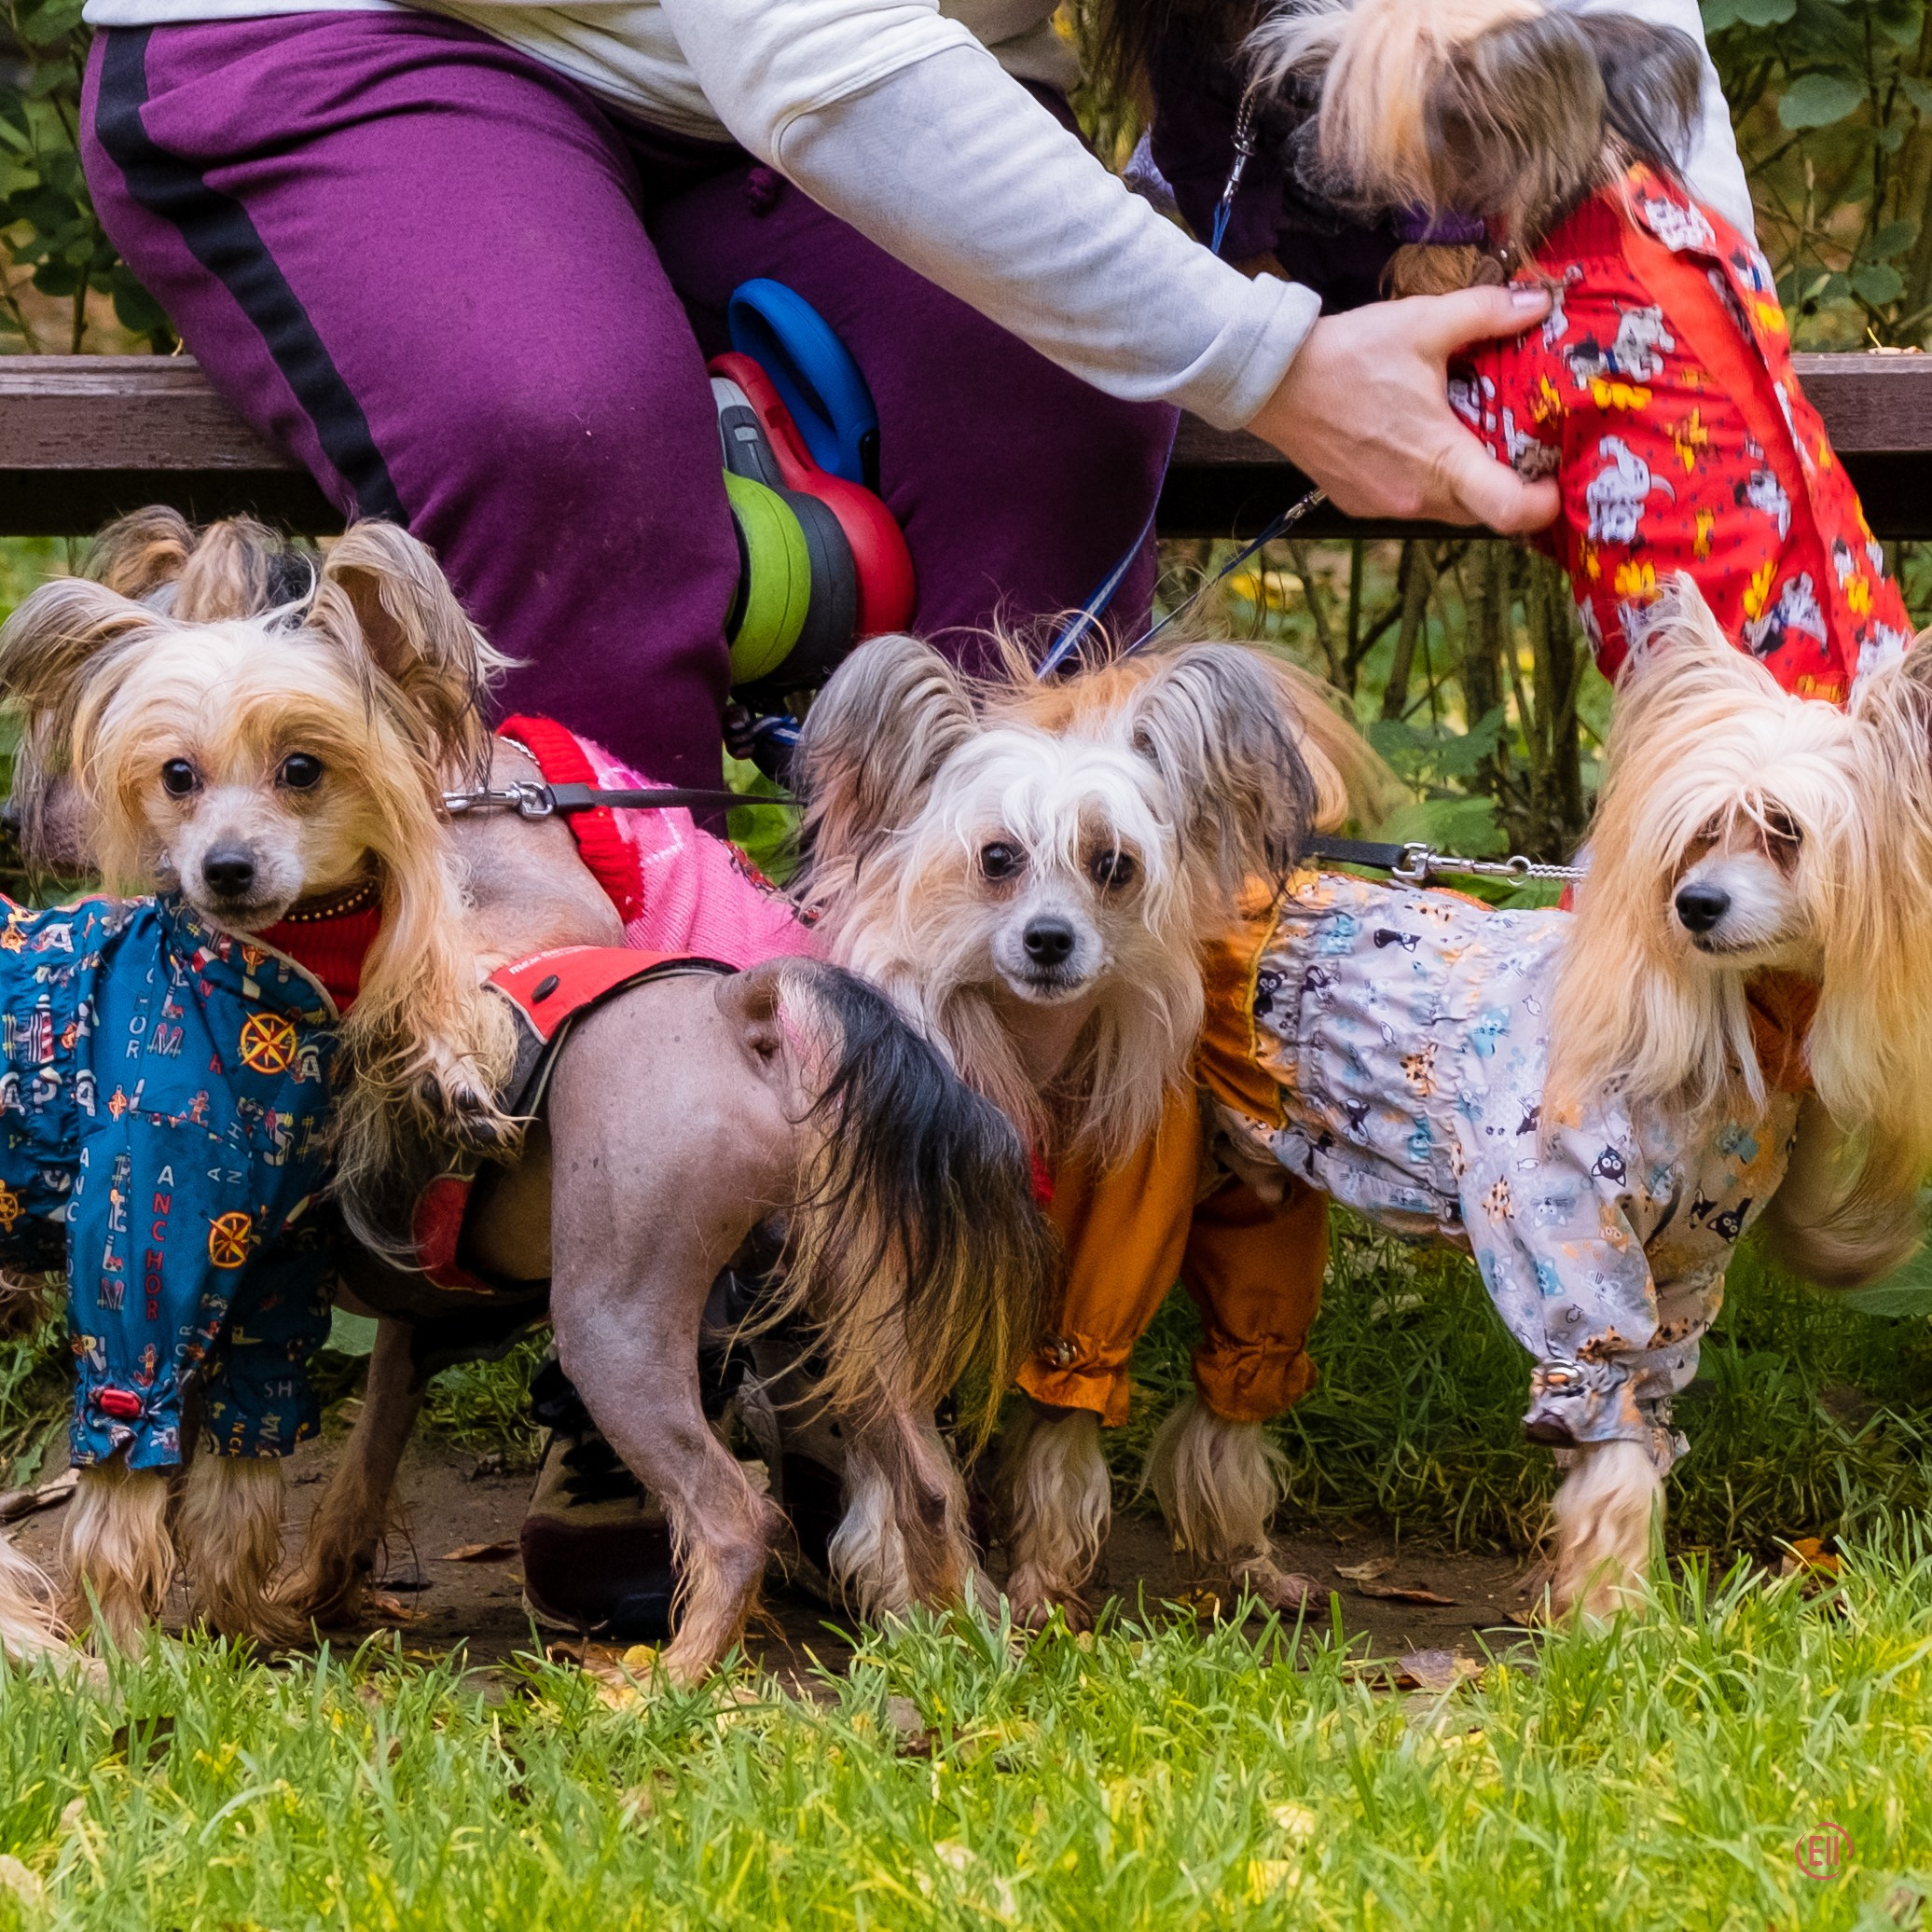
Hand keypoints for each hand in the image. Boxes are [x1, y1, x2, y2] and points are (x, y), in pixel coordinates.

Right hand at [1248, 285, 1560, 532]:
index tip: (1555, 482)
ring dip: (1465, 483)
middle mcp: (1414, 497)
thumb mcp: (1424, 322)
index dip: (1542, 504)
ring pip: (1446, 509)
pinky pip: (1410, 503)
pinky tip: (1416, 443)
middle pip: (1482, 512)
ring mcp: (1383, 506)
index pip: (1508, 510)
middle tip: (1517, 445)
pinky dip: (1425, 482)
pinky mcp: (1359, 503)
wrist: (1274, 382)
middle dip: (1507, 485)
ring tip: (1465, 437)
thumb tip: (1539, 301)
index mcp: (1440, 460)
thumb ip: (1487, 312)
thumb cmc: (1349, 355)